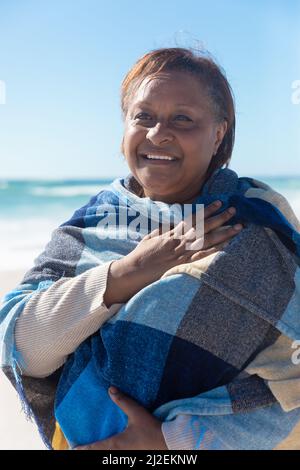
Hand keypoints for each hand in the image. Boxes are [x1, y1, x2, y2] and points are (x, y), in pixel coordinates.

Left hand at [74, 387, 167, 449]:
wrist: (168, 444)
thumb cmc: (151, 429)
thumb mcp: (137, 413)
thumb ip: (123, 401)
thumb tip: (110, 389)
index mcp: (114, 444)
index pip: (92, 449)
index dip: (80, 449)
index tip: (72, 447)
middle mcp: (116, 454)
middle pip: (96, 455)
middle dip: (87, 451)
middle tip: (78, 449)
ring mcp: (123, 458)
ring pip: (105, 458)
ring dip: (98, 452)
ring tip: (91, 448)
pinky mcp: (130, 458)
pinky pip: (115, 457)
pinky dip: (108, 453)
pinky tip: (109, 449)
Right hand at [104, 201, 242, 305]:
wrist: (133, 270)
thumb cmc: (140, 256)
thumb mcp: (150, 239)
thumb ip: (162, 231)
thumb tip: (170, 226)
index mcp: (171, 233)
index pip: (193, 218)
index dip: (207, 210)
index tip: (219, 203)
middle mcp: (179, 240)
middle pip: (204, 226)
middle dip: (220, 218)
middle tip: (233, 210)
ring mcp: (181, 252)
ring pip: (207, 240)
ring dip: (224, 233)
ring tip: (238, 227)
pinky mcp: (182, 264)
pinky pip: (201, 256)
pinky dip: (215, 250)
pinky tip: (227, 246)